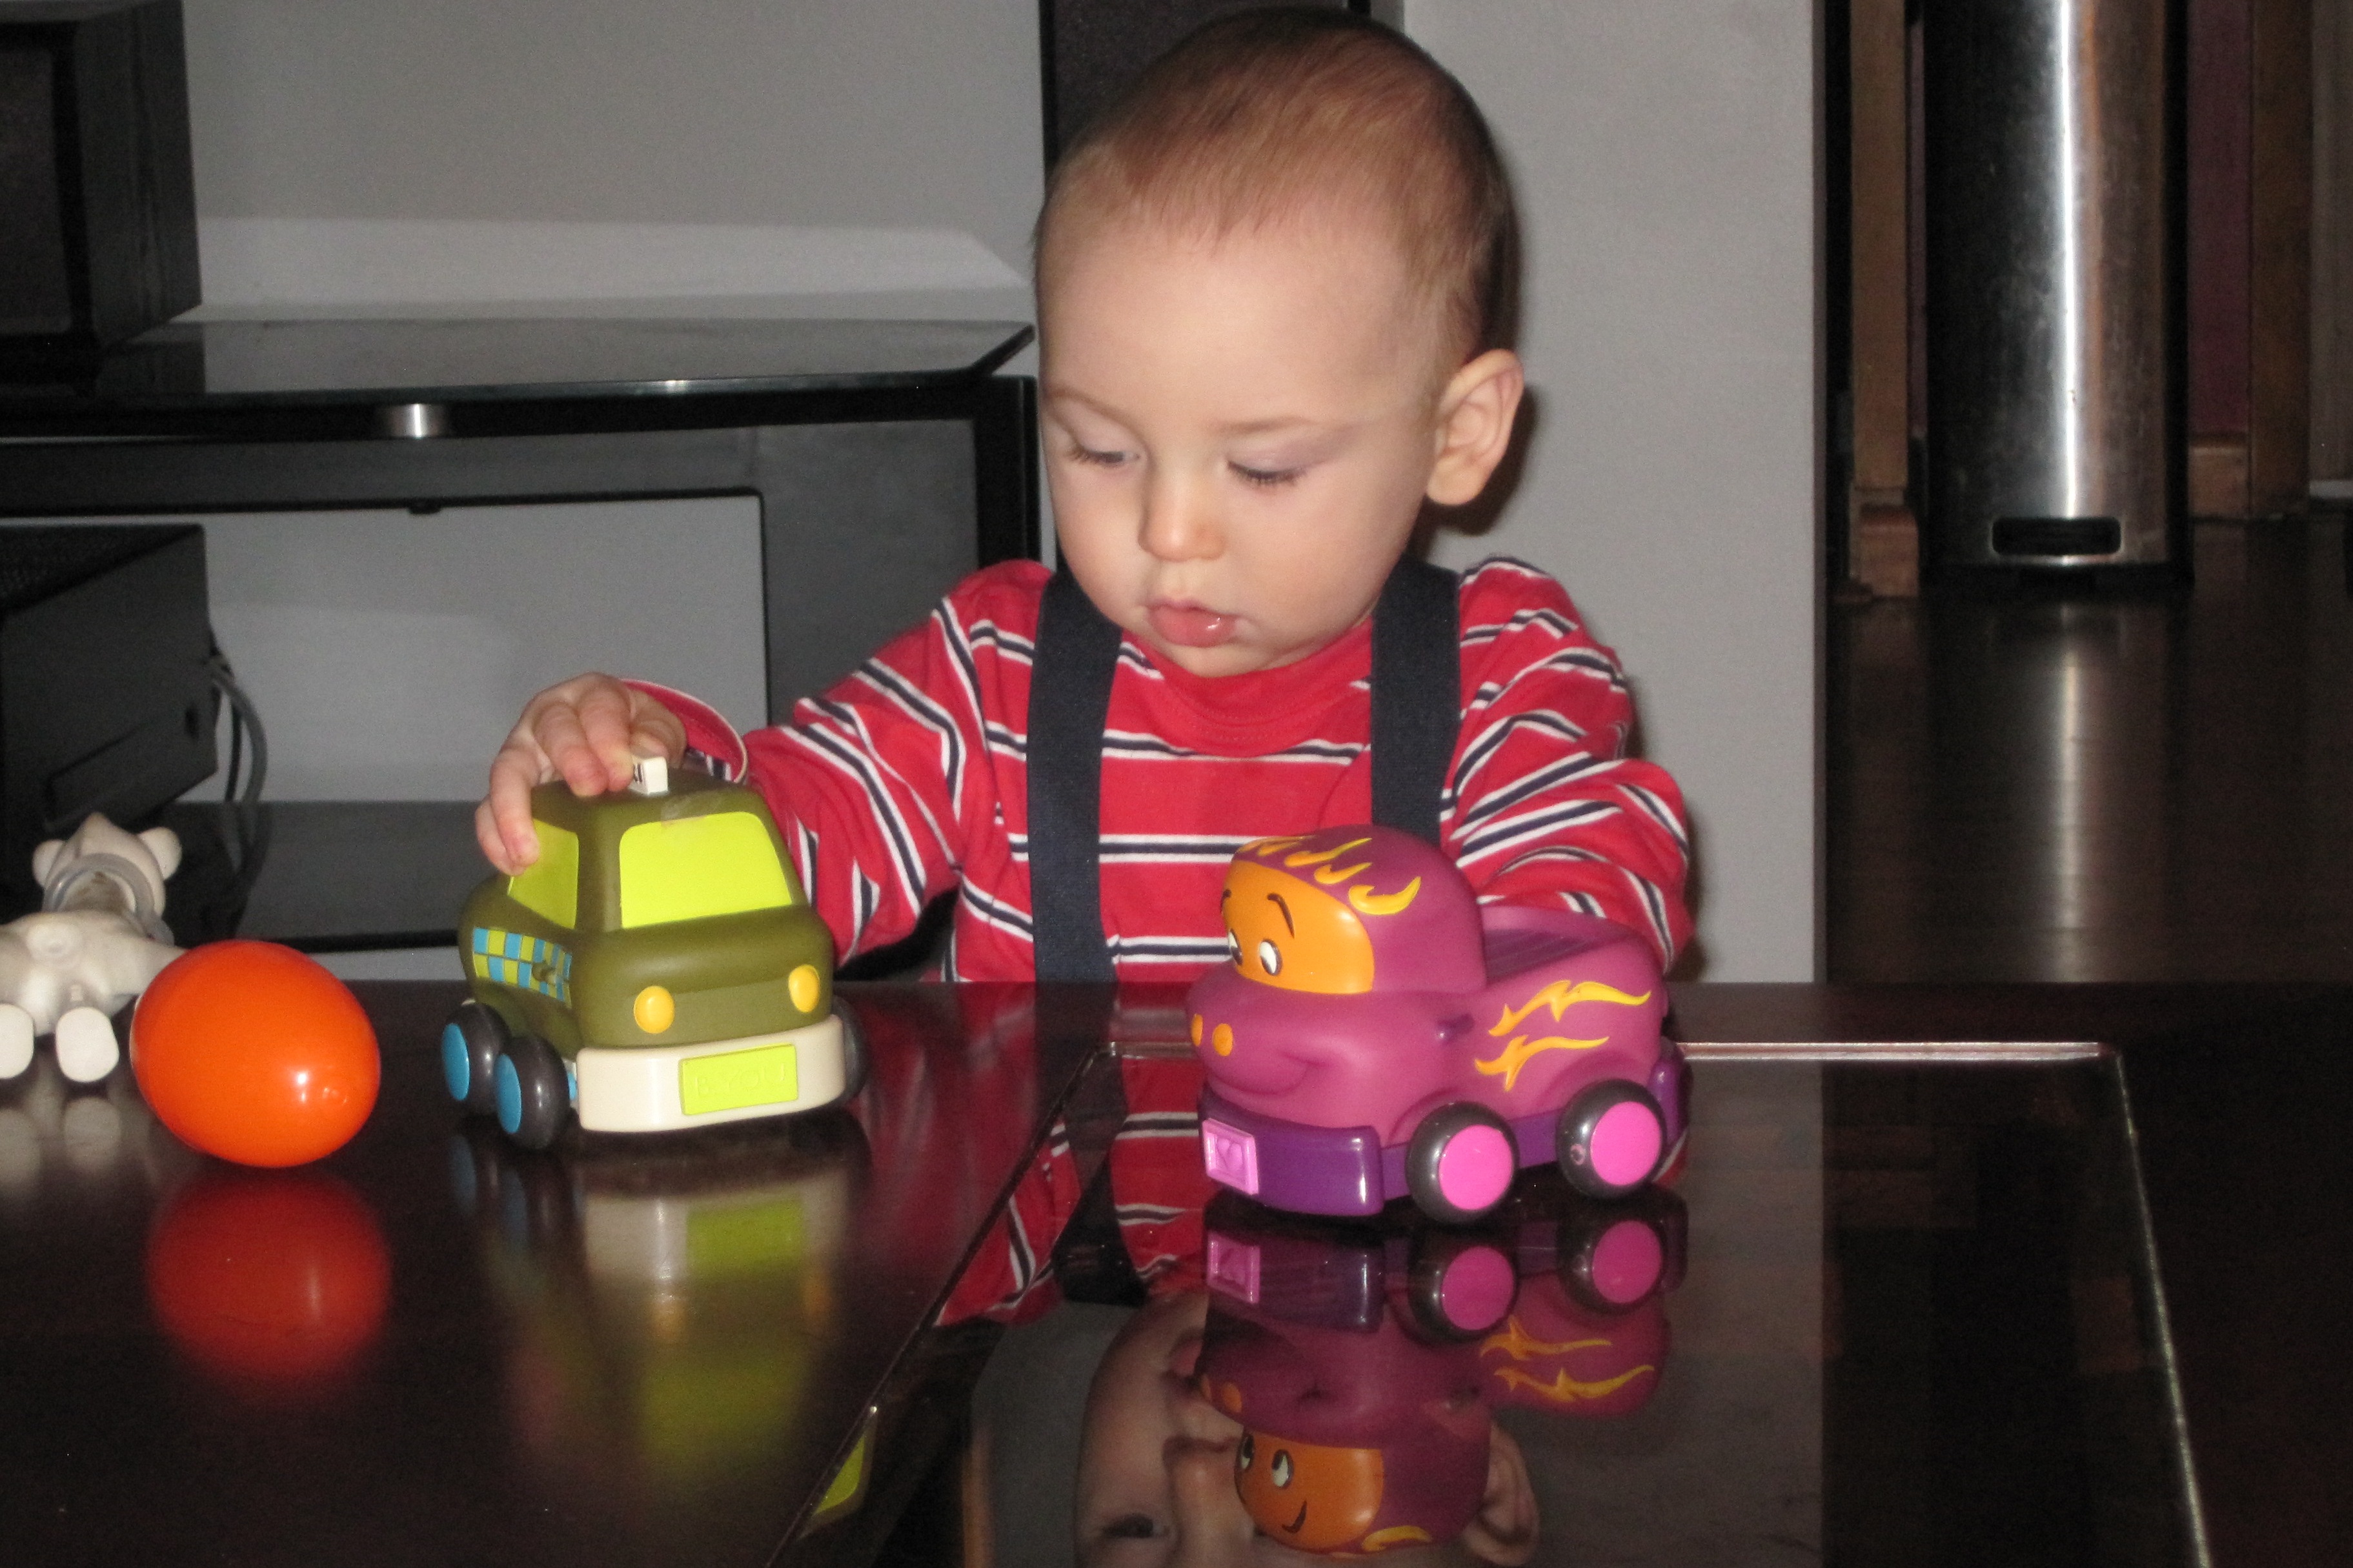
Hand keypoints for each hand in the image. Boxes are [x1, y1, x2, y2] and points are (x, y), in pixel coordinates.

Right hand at [475, 675, 685, 873]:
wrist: (619, 746)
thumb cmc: (636, 735)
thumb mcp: (656, 730)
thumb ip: (654, 739)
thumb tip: (645, 758)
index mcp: (593, 697)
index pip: (596, 709)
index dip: (608, 740)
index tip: (621, 775)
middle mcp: (550, 716)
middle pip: (550, 730)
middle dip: (571, 760)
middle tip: (589, 793)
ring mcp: (523, 750)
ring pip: (507, 770)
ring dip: (515, 811)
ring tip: (530, 852)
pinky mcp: (508, 786)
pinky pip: (489, 807)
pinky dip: (496, 837)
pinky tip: (514, 864)